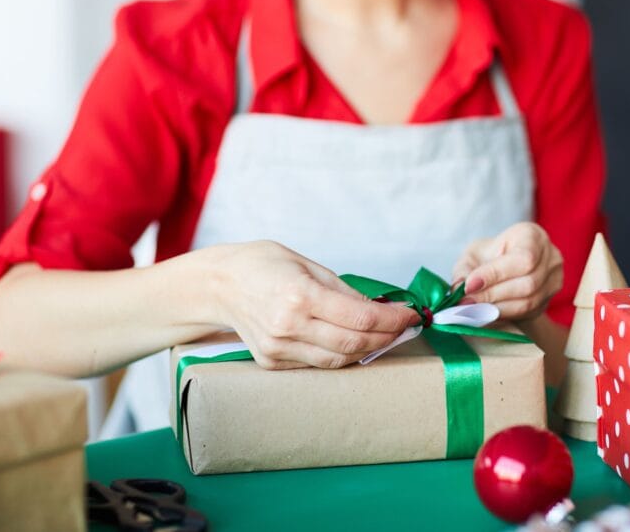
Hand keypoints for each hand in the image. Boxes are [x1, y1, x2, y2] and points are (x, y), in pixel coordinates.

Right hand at [201, 241, 419, 369]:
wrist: (219, 284)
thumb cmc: (264, 265)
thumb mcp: (308, 264)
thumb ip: (344, 290)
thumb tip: (378, 309)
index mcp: (299, 295)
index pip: (360, 318)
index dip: (392, 319)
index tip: (410, 315)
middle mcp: (288, 325)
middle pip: (353, 343)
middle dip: (386, 337)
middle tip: (404, 327)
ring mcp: (278, 347)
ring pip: (338, 360)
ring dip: (368, 350)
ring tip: (385, 336)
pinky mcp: (272, 361)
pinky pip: (317, 364)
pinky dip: (340, 355)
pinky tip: (353, 343)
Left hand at [451, 222, 562, 319]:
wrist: (505, 268)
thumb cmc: (489, 256)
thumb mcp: (473, 255)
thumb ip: (464, 270)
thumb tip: (459, 288)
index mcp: (533, 236)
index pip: (522, 258)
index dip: (496, 274)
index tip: (470, 285)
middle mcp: (551, 257)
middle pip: (528, 283)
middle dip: (493, 295)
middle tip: (466, 302)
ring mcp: (554, 280)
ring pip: (529, 301)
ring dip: (497, 308)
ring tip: (473, 309)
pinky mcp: (550, 299)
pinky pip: (529, 312)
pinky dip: (505, 314)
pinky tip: (487, 313)